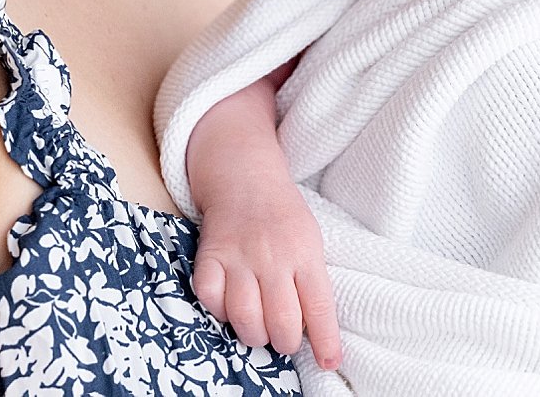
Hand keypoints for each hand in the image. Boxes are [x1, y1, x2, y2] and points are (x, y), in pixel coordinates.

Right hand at [191, 183, 341, 369]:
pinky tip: (229, 304)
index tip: (329, 361)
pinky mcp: (209, 256)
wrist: (246, 178)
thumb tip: (317, 334)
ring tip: (258, 327)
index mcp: (305, 254)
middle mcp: (272, 257)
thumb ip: (312, 284)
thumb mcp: (311, 243)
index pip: (320, 308)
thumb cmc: (284, 219)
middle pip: (281, 321)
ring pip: (245, 318)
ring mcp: (239, 256)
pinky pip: (210, 299)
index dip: (326, 342)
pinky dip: (219, 311)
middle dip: (285, 342)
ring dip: (253, 334)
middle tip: (284, 337)